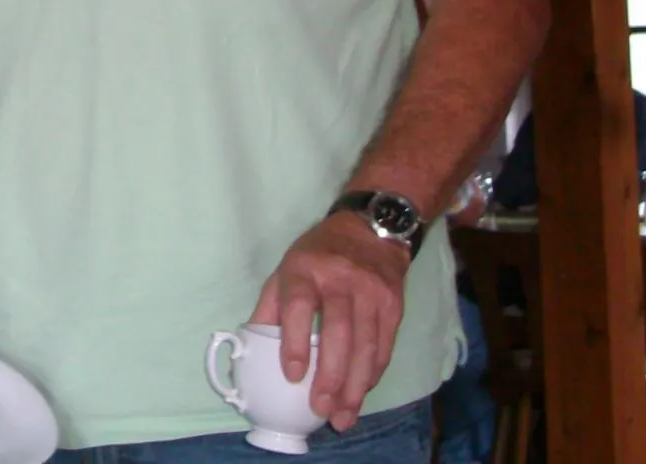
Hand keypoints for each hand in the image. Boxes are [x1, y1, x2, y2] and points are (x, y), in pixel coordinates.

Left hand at [249, 213, 410, 432]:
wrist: (369, 230)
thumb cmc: (318, 256)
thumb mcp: (285, 270)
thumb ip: (270, 308)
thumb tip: (252, 349)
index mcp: (303, 270)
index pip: (299, 306)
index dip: (295, 342)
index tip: (293, 375)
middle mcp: (339, 279)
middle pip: (338, 332)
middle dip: (330, 376)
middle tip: (322, 410)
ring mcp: (370, 291)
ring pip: (366, 345)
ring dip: (355, 386)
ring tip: (344, 415)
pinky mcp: (393, 303)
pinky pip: (384, 346)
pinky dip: (373, 374)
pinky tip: (361, 392)